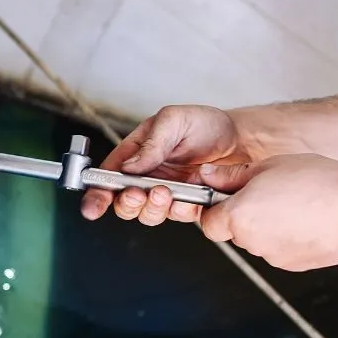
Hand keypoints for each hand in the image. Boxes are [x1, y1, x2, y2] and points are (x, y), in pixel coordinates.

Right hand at [80, 106, 251, 224]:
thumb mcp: (173, 121)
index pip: (108, 176)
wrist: (243, 139)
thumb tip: (129, 167)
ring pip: (146, 213)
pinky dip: (180, 210)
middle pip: (122, 201)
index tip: (93, 206)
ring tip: (164, 192)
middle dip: (126, 202)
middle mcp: (147, 176)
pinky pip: (177, 216)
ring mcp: (166, 192)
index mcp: (135, 154)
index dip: (96, 193)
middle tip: (137, 194)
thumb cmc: (205, 124)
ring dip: (151, 208)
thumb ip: (150, 144)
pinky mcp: (188, 204)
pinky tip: (189, 198)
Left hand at [197, 154, 337, 270]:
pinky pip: (280, 250)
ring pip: (258, 241)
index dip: (216, 209)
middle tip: (269, 194)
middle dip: (244, 215)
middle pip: (234, 231)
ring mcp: (274, 257)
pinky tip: (307, 221)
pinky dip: (287, 238)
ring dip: (267, 227)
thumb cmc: (319, 182)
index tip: (228, 197)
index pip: (208, 222)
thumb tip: (206, 175)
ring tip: (294, 205)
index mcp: (239, 216)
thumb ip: (230, 176)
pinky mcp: (295, 265)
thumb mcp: (268, 166)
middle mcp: (252, 242)